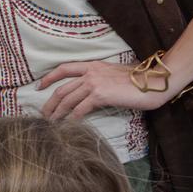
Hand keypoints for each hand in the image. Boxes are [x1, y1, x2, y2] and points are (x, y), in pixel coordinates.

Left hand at [38, 60, 171, 118]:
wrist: (153, 82)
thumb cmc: (138, 81)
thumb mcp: (113, 74)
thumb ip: (99, 79)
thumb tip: (89, 92)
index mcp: (92, 66)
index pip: (63, 69)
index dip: (49, 78)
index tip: (39, 87)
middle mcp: (90, 72)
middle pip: (62, 88)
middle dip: (50, 102)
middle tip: (43, 114)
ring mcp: (94, 83)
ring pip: (67, 99)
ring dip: (57, 113)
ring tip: (51, 122)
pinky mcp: (100, 95)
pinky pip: (80, 109)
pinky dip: (72, 118)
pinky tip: (69, 125)